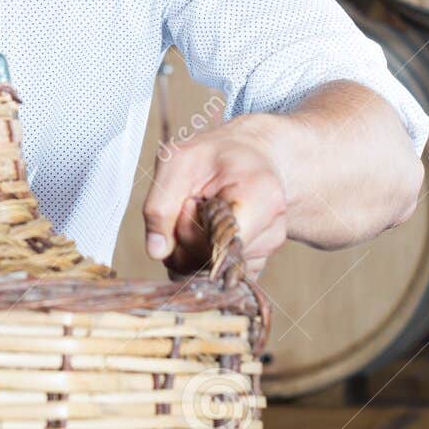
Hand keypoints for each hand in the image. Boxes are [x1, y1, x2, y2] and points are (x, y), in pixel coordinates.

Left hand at [141, 114, 287, 278]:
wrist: (248, 155)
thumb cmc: (215, 154)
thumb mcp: (178, 161)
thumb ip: (162, 204)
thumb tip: (157, 251)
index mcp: (262, 199)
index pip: (218, 244)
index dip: (190, 228)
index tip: (190, 200)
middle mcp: (272, 231)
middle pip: (209, 260)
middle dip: (184, 235)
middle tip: (191, 200)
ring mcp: (265, 251)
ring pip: (208, 270)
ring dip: (189, 245)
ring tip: (202, 210)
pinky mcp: (254, 263)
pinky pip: (213, 274)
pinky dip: (197, 256)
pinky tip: (204, 229)